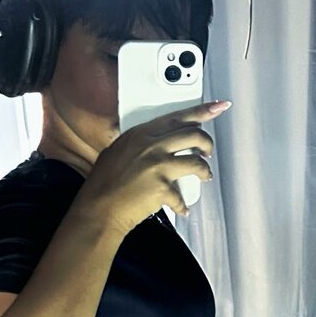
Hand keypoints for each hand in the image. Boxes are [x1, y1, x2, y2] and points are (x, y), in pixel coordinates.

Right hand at [73, 99, 231, 234]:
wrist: (98, 209)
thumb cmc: (103, 185)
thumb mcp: (117, 152)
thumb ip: (137, 144)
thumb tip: (153, 144)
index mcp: (140, 134)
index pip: (177, 117)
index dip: (201, 112)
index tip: (217, 107)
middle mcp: (151, 146)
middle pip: (192, 135)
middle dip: (207, 143)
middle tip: (207, 151)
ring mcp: (158, 166)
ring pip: (196, 162)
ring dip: (205, 170)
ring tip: (204, 176)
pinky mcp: (162, 188)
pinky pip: (182, 196)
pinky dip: (183, 205)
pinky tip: (182, 208)